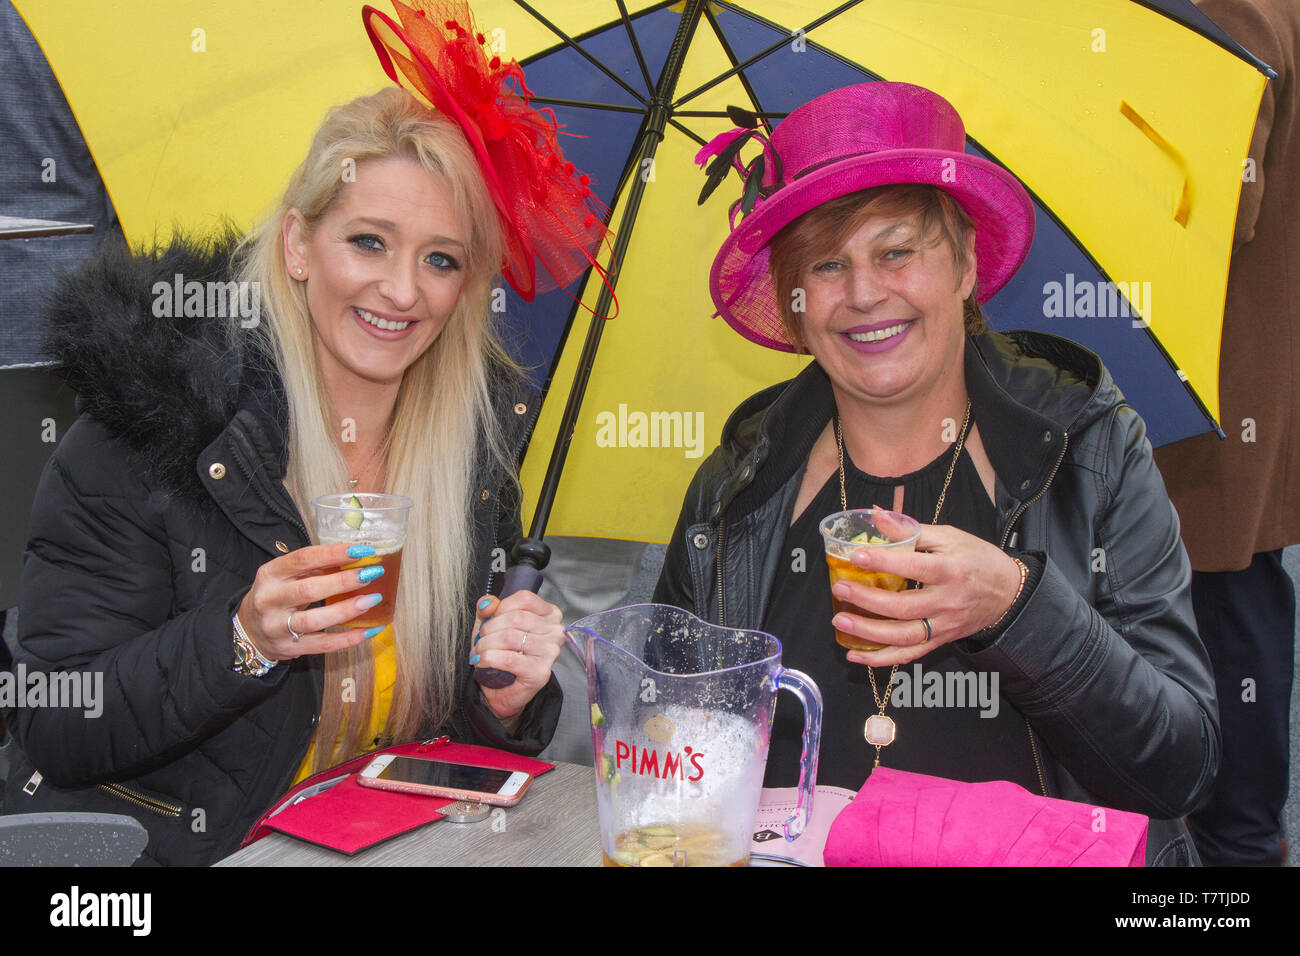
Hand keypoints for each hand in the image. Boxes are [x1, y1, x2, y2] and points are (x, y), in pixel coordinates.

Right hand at [236, 543, 390, 661]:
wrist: (249, 631)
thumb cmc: (276, 595)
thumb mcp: (284, 576)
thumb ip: (312, 568)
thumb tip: (354, 559)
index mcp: (270, 574)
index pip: (303, 559)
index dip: (333, 554)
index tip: (361, 550)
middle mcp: (270, 600)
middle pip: (309, 590)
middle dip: (344, 581)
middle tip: (372, 573)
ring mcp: (277, 627)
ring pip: (314, 620)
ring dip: (347, 610)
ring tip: (372, 599)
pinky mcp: (289, 648)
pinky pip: (323, 645)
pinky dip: (348, 639)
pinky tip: (369, 630)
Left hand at [470, 591, 563, 721]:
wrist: (502, 690)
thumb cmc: (500, 653)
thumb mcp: (492, 624)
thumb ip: (488, 609)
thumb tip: (488, 604)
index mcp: (550, 614)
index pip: (525, 598)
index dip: (501, 606)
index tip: (490, 619)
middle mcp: (555, 632)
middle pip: (516, 618)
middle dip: (489, 628)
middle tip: (480, 640)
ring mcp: (550, 652)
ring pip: (510, 637)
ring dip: (486, 645)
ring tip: (478, 652)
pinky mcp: (540, 672)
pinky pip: (508, 659)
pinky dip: (488, 659)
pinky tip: (481, 662)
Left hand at [831, 524, 1023, 666]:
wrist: (1008, 593)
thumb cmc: (977, 559)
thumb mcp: (950, 537)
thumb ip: (910, 530)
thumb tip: (875, 514)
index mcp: (951, 570)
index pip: (914, 567)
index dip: (884, 562)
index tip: (856, 556)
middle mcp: (947, 602)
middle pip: (904, 606)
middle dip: (868, 600)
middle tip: (840, 589)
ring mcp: (944, 625)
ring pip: (904, 636)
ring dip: (869, 633)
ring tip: (840, 621)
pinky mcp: (940, 641)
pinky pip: (909, 655)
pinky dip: (881, 659)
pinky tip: (855, 654)